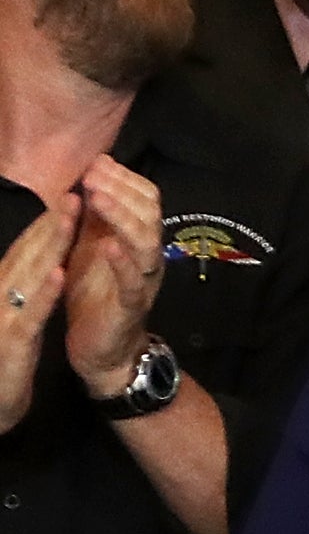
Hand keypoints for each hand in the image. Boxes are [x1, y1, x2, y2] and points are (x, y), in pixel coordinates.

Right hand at [0, 195, 75, 434]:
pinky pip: (31, 314)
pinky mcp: (11, 344)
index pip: (25, 252)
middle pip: (27, 255)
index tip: (69, 194)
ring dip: (49, 244)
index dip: (46, 223)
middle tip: (75, 189)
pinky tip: (62, 272)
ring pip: (27, 275)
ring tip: (70, 214)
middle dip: (51, 222)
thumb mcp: (9, 318)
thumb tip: (38, 262)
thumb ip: (17, 288)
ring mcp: (3, 318)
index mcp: (1, 291)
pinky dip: (45, 292)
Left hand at [64, 158, 163, 399]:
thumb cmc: (95, 296)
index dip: (123, 177)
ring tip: (98, 198)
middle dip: (122, 189)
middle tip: (94, 174)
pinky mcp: (131, 307)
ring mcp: (143, 280)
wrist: (103, 350)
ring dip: (123, 217)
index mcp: (137, 239)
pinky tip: (109, 246)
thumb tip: (92, 175)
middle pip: (150, 212)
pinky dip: (124, 262)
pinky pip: (134, 282)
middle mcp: (148, 255)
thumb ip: (95, 218)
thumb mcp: (91, 248)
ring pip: (146, 241)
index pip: (144, 197)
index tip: (97, 161)